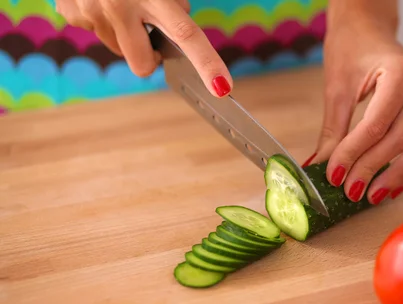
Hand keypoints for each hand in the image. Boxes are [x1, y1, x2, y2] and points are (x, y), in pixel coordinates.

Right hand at [54, 0, 232, 96]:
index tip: (221, 87)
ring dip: (126, 33)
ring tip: (122, 1)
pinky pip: (96, 31)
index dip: (206, 62)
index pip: (185, 34)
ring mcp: (92, 13)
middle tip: (151, 31)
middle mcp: (120, 8)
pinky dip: (104, 19)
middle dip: (151, 58)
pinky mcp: (71, 13)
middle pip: (143, 64)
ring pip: (118, 49)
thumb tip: (181, 14)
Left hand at [307, 6, 402, 204]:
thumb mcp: (337, 88)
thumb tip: (320, 167)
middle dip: (373, 169)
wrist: (369, 28)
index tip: (335, 175)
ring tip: (372, 196)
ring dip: (396, 176)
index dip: (354, 155)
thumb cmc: (352, 49)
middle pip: (400, 140)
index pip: (376, 126)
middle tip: (351, 190)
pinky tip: (391, 186)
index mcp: (401, 73)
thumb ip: (332, 131)